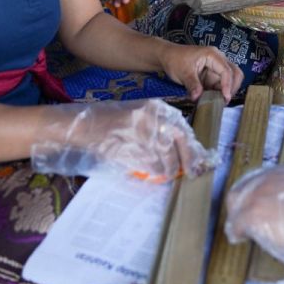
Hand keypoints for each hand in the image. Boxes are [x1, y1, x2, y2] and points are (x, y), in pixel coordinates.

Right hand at [31, 98, 212, 178]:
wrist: (84, 126)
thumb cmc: (113, 123)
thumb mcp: (140, 117)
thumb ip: (161, 129)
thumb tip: (183, 151)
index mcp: (156, 109)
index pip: (183, 131)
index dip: (193, 149)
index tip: (199, 162)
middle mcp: (151, 119)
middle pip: (178, 144)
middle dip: (187, 161)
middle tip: (191, 173)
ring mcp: (139, 134)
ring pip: (165, 158)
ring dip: (168, 169)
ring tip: (166, 174)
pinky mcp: (129, 149)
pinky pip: (149, 165)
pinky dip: (153, 172)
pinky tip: (152, 174)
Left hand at [160, 44, 240, 100]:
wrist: (167, 57)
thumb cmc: (175, 59)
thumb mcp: (183, 72)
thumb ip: (192, 85)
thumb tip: (198, 97)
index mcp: (212, 55)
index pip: (226, 70)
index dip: (227, 85)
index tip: (225, 97)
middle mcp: (218, 60)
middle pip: (234, 73)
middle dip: (232, 87)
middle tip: (224, 101)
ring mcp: (216, 68)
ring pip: (230, 80)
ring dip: (226, 91)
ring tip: (218, 102)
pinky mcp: (212, 76)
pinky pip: (220, 85)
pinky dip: (218, 93)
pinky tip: (213, 100)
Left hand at [224, 165, 283, 283]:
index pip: (263, 180)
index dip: (259, 196)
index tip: (260, 207)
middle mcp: (271, 178)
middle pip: (245, 188)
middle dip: (243, 204)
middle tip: (246, 222)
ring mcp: (259, 193)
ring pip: (237, 203)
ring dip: (238, 217)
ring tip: (241, 232)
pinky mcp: (252, 212)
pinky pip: (236, 222)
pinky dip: (236, 231)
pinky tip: (239, 239)